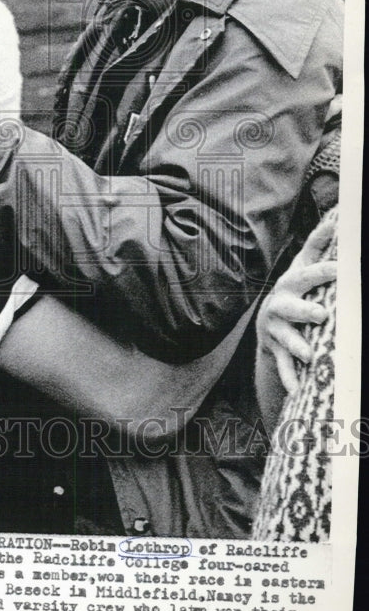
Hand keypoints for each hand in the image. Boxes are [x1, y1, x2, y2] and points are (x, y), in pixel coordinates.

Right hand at [256, 211, 336, 394]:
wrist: (269, 325)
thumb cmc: (296, 291)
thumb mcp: (304, 267)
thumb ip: (318, 246)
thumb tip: (335, 219)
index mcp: (292, 282)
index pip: (308, 270)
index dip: (322, 266)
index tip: (341, 263)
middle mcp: (281, 303)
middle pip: (292, 306)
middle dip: (305, 309)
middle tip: (321, 314)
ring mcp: (276, 329)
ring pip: (287, 338)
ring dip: (297, 346)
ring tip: (310, 355)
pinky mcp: (275, 350)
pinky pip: (283, 366)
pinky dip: (290, 379)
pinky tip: (298, 390)